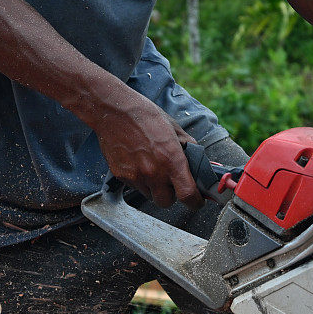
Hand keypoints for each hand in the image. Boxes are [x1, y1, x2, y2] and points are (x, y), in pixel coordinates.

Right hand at [92, 89, 204, 209]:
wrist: (113, 111)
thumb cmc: (145, 116)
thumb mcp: (174, 128)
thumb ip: (189, 147)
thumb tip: (199, 162)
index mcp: (171, 160)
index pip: (188, 195)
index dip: (195, 202)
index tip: (196, 201)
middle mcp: (154, 172)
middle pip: (167, 202)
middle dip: (171, 196)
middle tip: (171, 182)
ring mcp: (136, 176)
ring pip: (150, 196)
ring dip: (155, 188)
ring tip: (152, 168)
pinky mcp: (122, 176)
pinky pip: (136, 187)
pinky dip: (140, 181)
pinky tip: (138, 163)